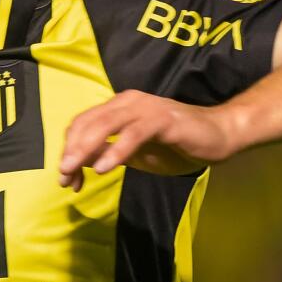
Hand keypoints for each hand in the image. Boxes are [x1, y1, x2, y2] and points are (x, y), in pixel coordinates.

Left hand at [58, 90, 240, 189]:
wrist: (218, 136)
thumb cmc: (176, 146)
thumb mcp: (134, 155)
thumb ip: (107, 153)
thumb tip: (78, 161)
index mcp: (118, 108)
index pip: (82, 124)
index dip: (69, 149)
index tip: (66, 178)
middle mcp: (128, 102)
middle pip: (88, 123)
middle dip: (70, 150)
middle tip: (63, 176)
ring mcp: (146, 108)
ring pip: (105, 124)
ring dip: (85, 148)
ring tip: (73, 171)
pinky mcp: (163, 119)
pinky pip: (134, 133)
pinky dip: (116, 150)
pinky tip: (104, 169)